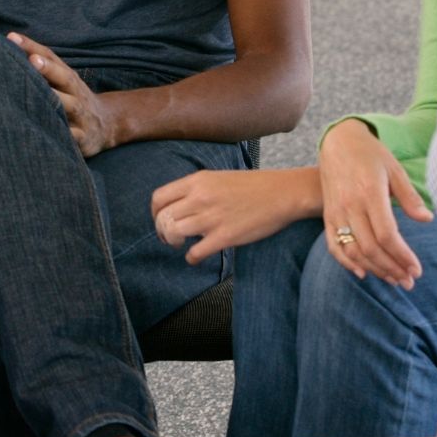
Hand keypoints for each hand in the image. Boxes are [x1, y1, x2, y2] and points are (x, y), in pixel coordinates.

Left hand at [7, 32, 116, 155]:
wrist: (107, 123)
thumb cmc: (74, 98)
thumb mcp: (64, 81)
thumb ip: (42, 68)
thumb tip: (8, 46)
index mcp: (68, 77)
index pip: (50, 57)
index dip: (32, 46)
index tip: (12, 38)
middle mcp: (76, 93)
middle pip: (64, 78)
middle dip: (49, 69)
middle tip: (32, 60)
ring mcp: (80, 115)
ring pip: (69, 106)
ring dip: (55, 100)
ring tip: (36, 95)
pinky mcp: (83, 138)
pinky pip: (73, 137)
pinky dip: (63, 135)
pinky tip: (46, 132)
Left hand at [150, 168, 319, 262]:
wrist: (282, 194)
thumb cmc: (252, 186)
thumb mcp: (218, 178)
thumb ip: (197, 189)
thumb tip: (179, 206)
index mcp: (197, 181)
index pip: (159, 198)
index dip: (155, 213)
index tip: (161, 220)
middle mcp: (200, 198)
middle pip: (163, 218)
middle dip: (161, 231)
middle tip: (170, 237)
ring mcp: (211, 218)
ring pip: (174, 233)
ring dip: (174, 242)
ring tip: (183, 245)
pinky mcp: (224, 236)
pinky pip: (195, 253)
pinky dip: (191, 258)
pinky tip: (197, 257)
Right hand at [317, 119, 431, 286]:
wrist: (338, 142)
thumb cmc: (371, 154)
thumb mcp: (394, 169)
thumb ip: (409, 196)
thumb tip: (427, 220)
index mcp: (370, 192)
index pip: (387, 235)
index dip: (402, 256)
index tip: (417, 269)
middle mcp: (350, 205)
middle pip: (371, 248)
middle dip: (392, 269)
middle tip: (409, 281)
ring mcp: (336, 212)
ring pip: (354, 251)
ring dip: (375, 270)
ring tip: (393, 279)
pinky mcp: (328, 215)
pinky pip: (334, 245)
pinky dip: (347, 263)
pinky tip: (363, 273)